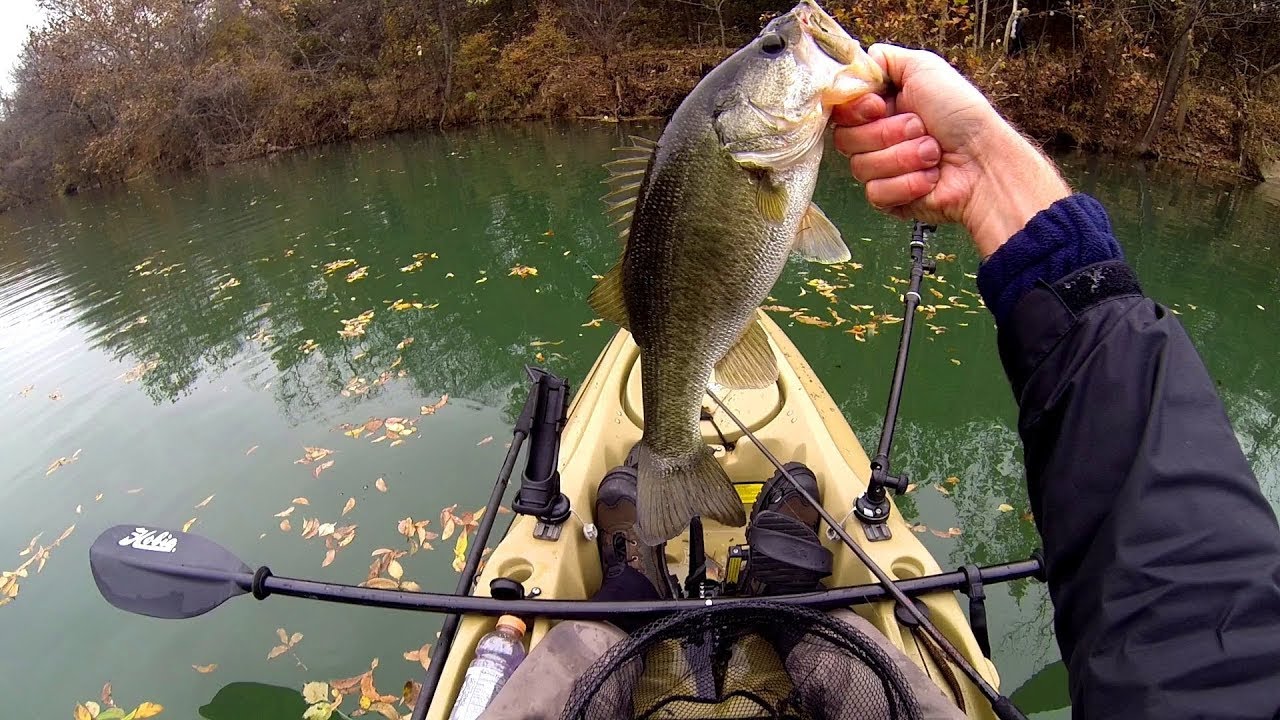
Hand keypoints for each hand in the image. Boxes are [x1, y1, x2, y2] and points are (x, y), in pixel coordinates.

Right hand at [832, 44, 1069, 257]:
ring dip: (904, 157)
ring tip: (933, 153)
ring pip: (861, 167)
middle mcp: (878, 137)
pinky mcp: (889, 199)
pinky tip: (930, 178)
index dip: (856, 110)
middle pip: (845, 139)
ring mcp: (882, 169)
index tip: (879, 106)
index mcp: (882, 107)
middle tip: (921, 128)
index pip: (841, 110)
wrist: (984, 162)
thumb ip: (884, 59)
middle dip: (888, 133)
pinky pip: (876, 192)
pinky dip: (908, 183)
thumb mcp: (924, 68)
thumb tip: (858, 66)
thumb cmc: (962, 116)